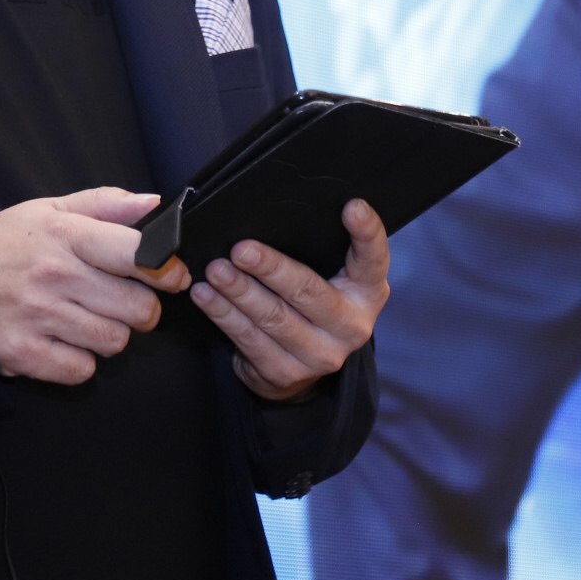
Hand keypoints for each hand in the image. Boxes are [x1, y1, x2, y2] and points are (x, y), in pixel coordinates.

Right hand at [0, 187, 193, 384]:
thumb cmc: (8, 244)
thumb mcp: (52, 211)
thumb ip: (107, 205)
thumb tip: (155, 204)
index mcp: (66, 235)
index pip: (135, 253)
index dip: (164, 267)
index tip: (170, 274)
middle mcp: (54, 276)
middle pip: (137, 307)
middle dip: (141, 308)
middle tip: (125, 302)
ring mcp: (39, 317)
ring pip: (114, 341)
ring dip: (110, 334)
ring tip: (88, 319)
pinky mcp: (24, 354)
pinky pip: (82, 370)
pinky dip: (80, 361)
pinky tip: (64, 341)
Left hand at [192, 199, 389, 402]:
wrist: (306, 369)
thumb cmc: (315, 305)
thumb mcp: (331, 278)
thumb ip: (321, 252)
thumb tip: (275, 212)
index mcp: (367, 293)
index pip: (373, 259)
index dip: (367, 233)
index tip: (352, 206)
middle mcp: (351, 326)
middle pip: (308, 291)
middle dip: (271, 268)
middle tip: (241, 249)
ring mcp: (320, 354)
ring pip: (273, 317)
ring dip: (239, 291)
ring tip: (216, 270)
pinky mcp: (285, 373)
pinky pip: (249, 339)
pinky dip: (224, 314)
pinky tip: (207, 296)